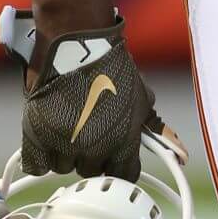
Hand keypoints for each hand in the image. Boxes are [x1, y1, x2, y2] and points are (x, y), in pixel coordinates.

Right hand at [1, 8, 186, 179]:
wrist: (78, 43)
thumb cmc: (111, 66)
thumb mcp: (142, 97)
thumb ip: (156, 128)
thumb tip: (181, 152)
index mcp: (123, 142)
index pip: (124, 175)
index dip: (118, 165)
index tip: (112, 156)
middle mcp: (94, 147)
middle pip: (91, 171)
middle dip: (90, 155)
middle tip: (87, 130)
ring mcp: (63, 143)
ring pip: (64, 167)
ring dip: (65, 153)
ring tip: (67, 125)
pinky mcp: (36, 135)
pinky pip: (37, 164)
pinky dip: (40, 154)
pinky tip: (47, 136)